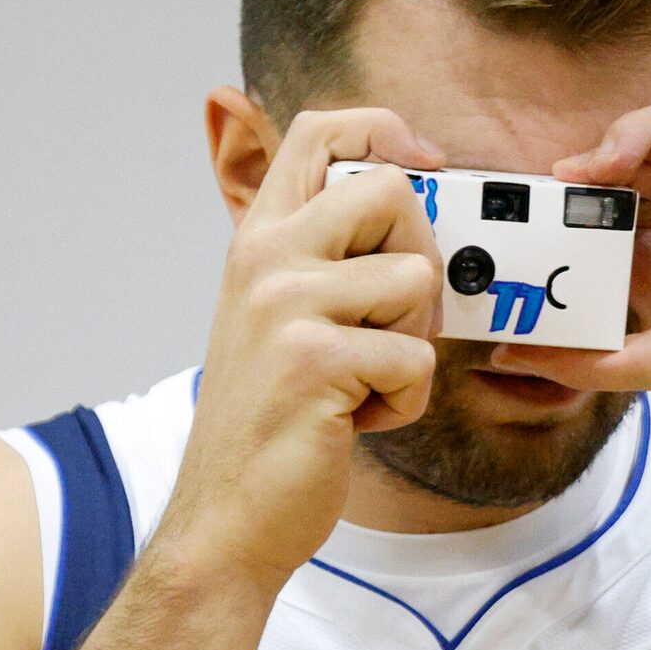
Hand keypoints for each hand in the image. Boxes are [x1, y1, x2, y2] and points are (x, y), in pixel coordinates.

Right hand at [155, 109, 444, 597]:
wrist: (224, 519)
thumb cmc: (267, 425)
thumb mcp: (280, 319)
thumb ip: (326, 260)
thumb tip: (414, 205)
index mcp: (258, 240)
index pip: (321, 130)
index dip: (387, 132)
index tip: (426, 165)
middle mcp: (265, 258)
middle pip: (393, 191)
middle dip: (422, 258)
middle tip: (392, 324)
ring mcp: (286, 304)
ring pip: (417, 279)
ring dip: (410, 343)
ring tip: (360, 383)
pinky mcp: (317, 359)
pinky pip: (415, 357)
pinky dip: (403, 402)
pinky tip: (351, 421)